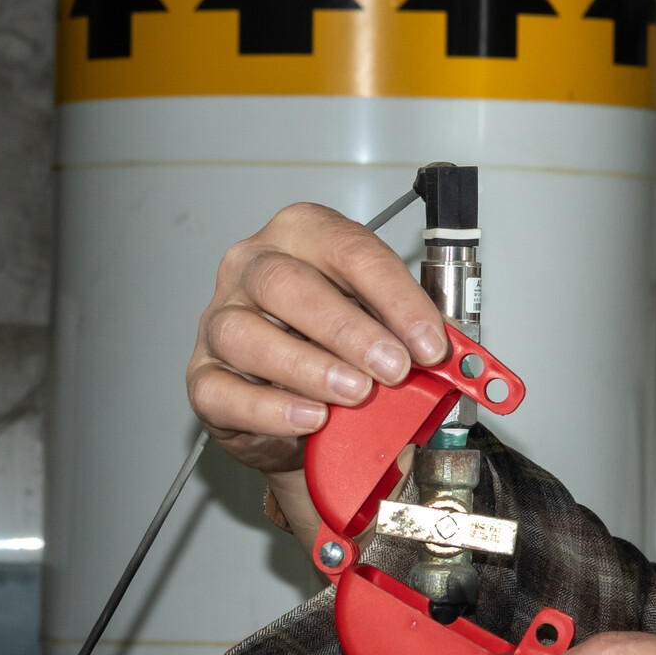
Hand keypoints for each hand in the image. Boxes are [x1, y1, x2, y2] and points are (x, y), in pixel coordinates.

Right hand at [186, 203, 447, 473]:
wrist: (302, 410)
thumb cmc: (340, 346)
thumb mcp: (383, 325)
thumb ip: (411, 331)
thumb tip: (452, 352)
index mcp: (303, 236)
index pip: (349, 250)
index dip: (395, 297)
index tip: (430, 340)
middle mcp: (252, 268)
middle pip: (287, 284)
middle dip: (349, 329)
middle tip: (394, 368)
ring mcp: (220, 320)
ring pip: (247, 333)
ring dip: (309, 366)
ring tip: (356, 394)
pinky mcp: (202, 377)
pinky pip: (225, 390)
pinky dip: (272, 409)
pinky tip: (311, 418)